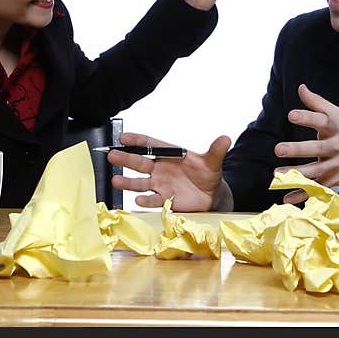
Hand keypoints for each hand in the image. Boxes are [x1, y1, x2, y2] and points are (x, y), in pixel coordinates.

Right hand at [109, 132, 230, 210]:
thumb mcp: (213, 161)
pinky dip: (145, 201)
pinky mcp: (164, 199)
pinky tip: (138, 200)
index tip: (123, 137)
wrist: (211, 195)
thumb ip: (216, 150)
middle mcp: (160, 168)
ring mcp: (160, 184)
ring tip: (116, 180)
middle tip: (112, 155)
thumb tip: (226, 138)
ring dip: (128, 182)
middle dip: (126, 159)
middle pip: (140, 162)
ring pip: (140, 183)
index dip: (136, 140)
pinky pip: (152, 200)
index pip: (150, 145)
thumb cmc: (207, 174)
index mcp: (169, 154)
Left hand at [275, 84, 338, 203]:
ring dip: (296, 173)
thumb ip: (317, 102)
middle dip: (297, 149)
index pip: (321, 120)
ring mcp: (336, 164)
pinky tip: (287, 197)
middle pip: (316, 147)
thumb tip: (301, 88)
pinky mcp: (336, 179)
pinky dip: (303, 194)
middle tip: (279, 149)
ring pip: (315, 170)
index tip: (292, 115)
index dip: (306, 117)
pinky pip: (317, 188)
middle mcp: (336, 146)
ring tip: (278, 174)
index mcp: (337, 127)